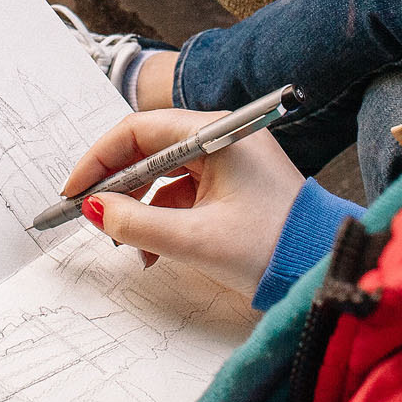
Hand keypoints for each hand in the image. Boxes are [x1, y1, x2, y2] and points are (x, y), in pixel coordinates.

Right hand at [59, 110, 305, 296]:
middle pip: (151, 149)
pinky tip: (152, 251)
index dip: (101, 158)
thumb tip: (96, 209)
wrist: (325, 271)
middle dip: (117, 186)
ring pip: (166, 174)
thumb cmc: (274, 249)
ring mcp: (231, 162)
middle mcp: (224, 139)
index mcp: (219, 134)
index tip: (76, 190)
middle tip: (89, 214)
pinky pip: (185, 193)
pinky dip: (164, 218)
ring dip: (140, 208)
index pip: (141, 130)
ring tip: (126, 244)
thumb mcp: (195, 241)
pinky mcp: (235, 187)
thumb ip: (137, 224)